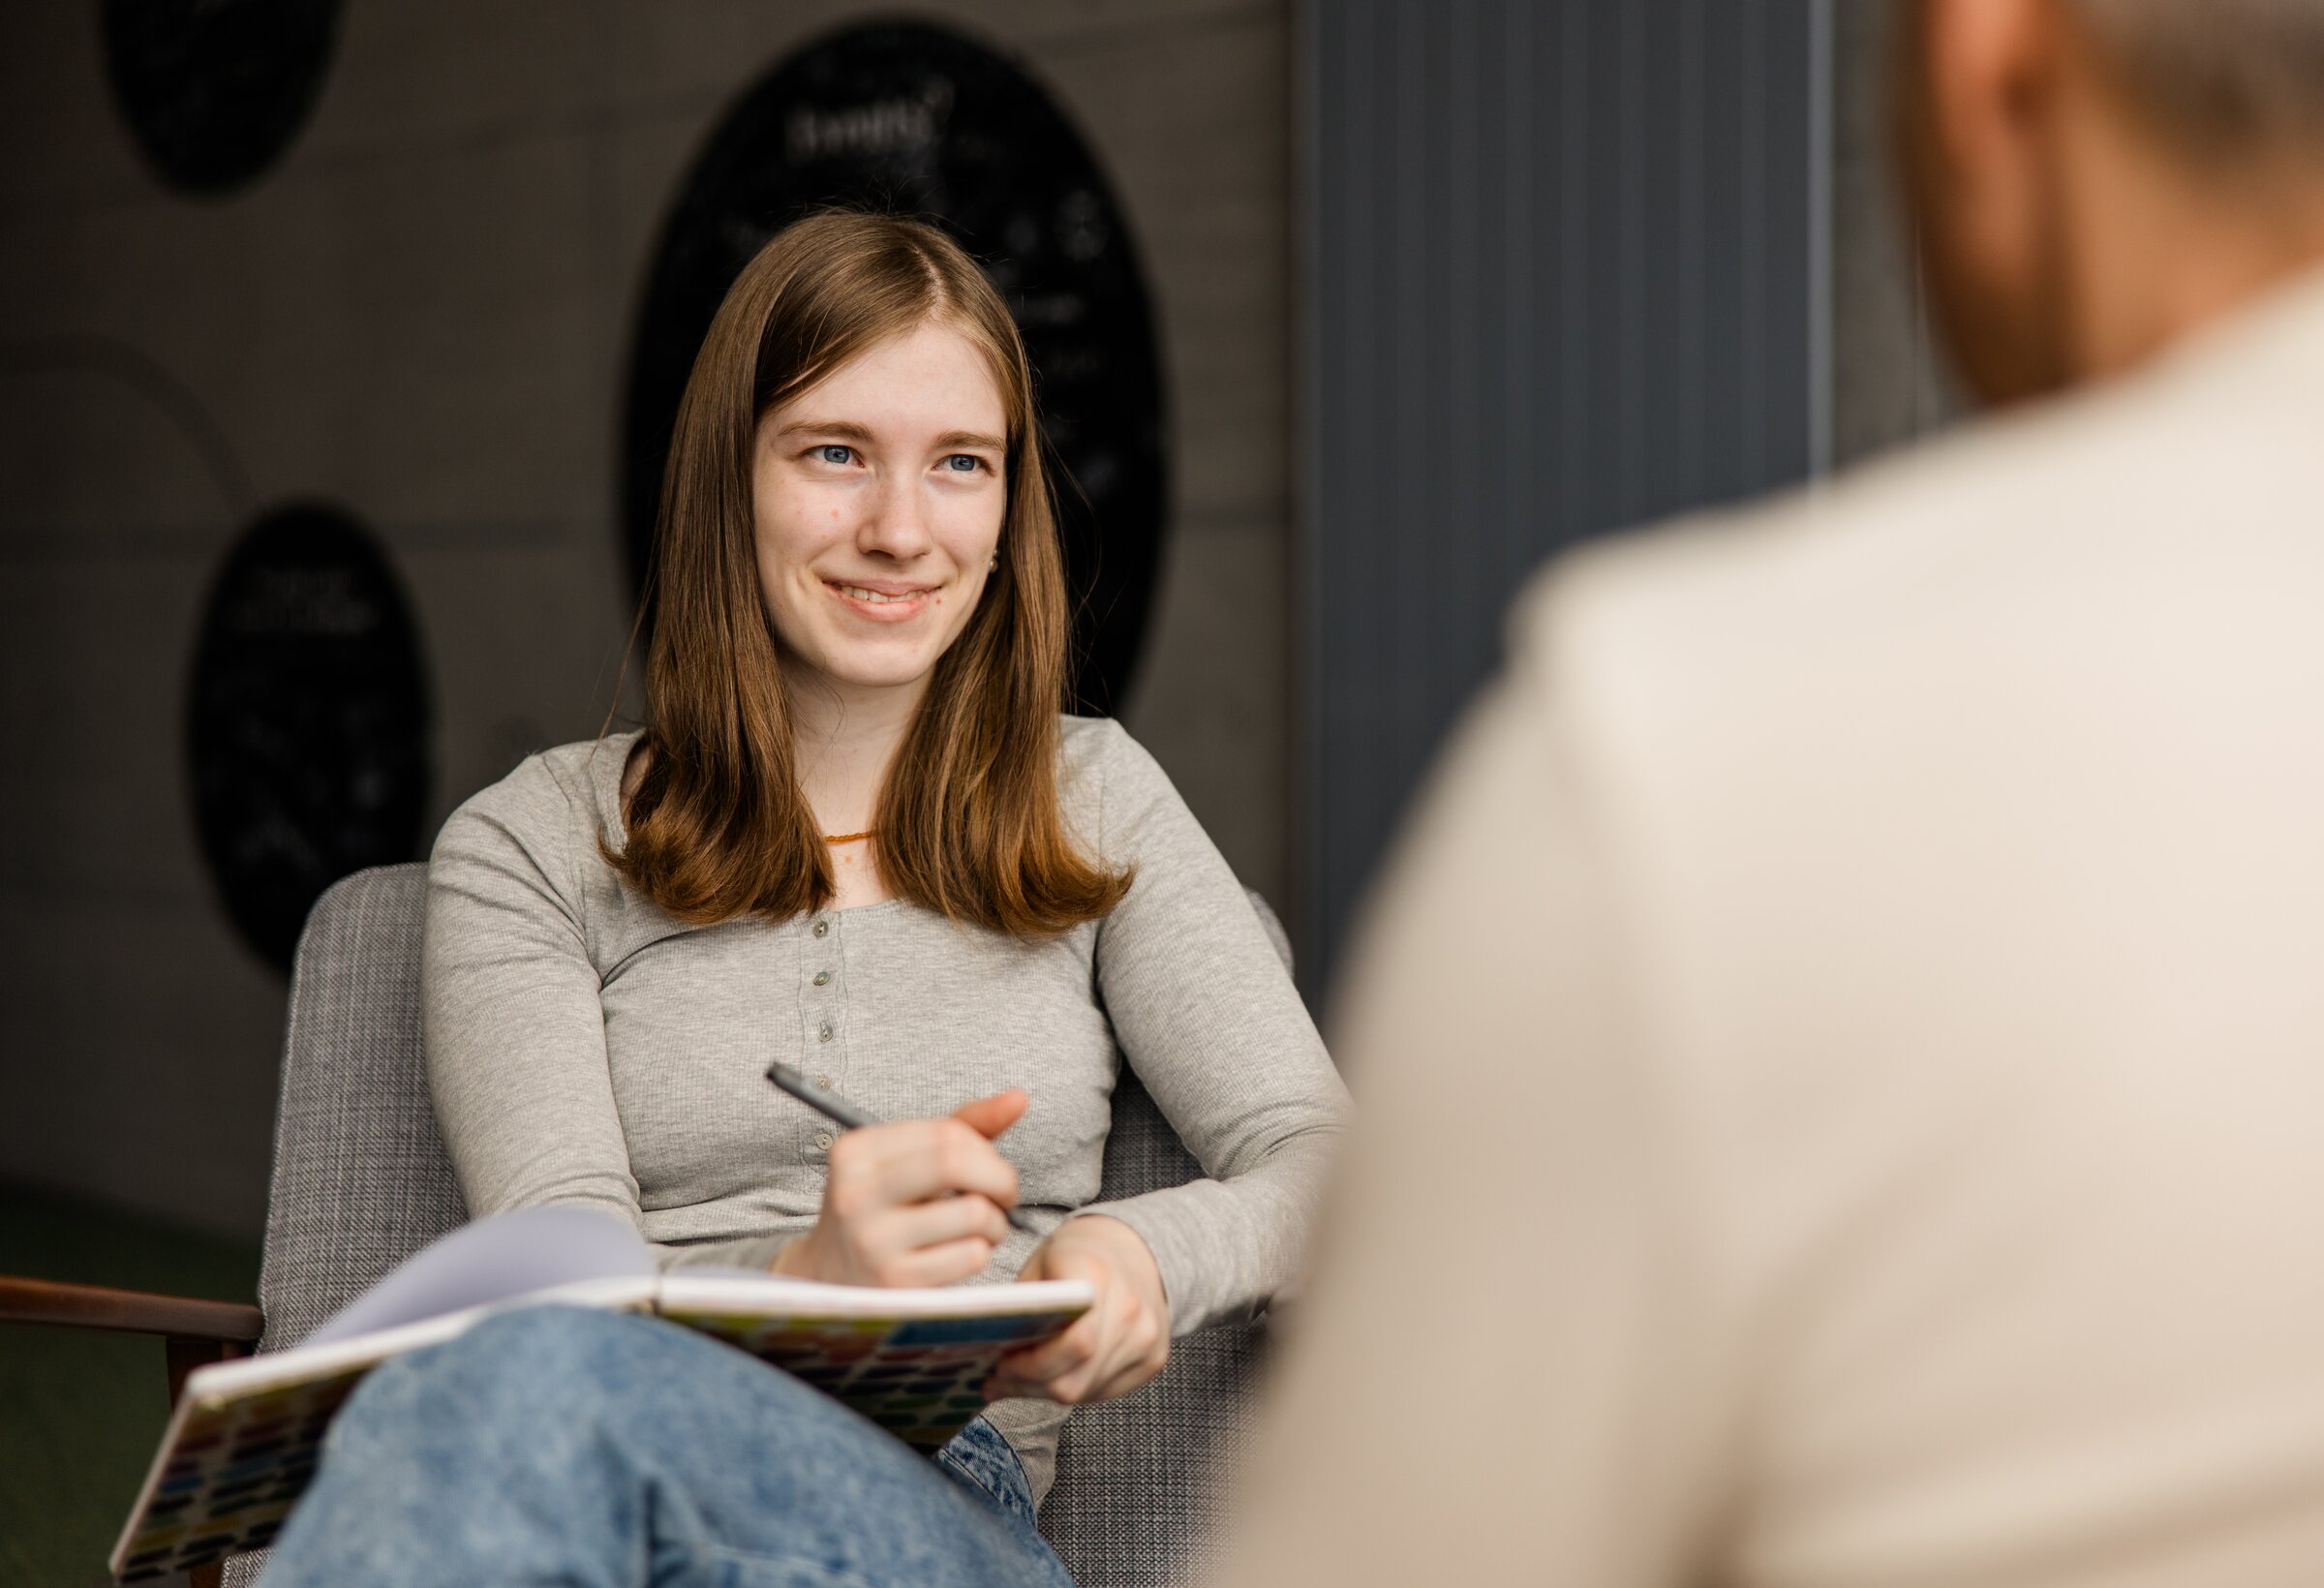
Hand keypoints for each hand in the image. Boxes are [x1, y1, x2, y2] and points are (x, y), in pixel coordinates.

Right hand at [773, 1090, 1025, 1287]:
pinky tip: (963, 1253)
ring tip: (983, 1228)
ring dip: (996, 1222)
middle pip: (954, 1164)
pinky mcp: (896, 1282)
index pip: (944, 1134)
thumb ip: (963, 1128)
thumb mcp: (907, 1162)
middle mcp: (856, 1193)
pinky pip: (970, 1256)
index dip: (984, 1150)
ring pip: (972, 1213)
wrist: (830, 1279)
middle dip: (999, 1178)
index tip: (991, 1168)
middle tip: (1005, 1195)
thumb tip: (1019, 1097)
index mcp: (856, 1153)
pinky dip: (981, 1252)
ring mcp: (873, 1241)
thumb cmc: (881, 1211)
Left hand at [987, 1215, 1169, 1404]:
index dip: (1031, 1365)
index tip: (1001, 1363)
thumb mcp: (1041, 1265)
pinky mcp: (1154, 1359)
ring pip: (1085, 1391)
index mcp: (1098, 1275)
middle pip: (1074, 1379)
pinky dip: (1073, 1387)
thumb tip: (985, 1352)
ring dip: (1046, 1391)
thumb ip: (1022, 1307)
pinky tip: (1054, 1374)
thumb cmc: (1077, 1256)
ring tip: (1020, 1378)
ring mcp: (1148, 1338)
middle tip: (999, 1380)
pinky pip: (1103, 1391)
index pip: (1073, 1342)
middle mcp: (1131, 1310)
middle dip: (1029, 1385)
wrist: (1136, 1250)